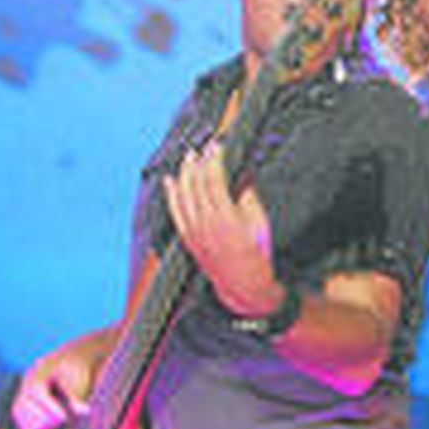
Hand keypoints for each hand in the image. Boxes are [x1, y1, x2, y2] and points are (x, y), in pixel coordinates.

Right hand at [12, 339, 94, 428]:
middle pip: (25, 401)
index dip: (50, 406)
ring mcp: (24, 388)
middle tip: (63, 422)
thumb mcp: (82, 376)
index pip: (38, 390)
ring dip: (33, 424)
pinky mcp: (25, 400)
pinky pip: (21, 417)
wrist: (74, 359)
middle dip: (42, 416)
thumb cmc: (80, 368)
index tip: (65, 418)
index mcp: (42, 368)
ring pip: (19, 410)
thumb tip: (82, 410)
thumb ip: (78, 393)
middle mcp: (28, 378)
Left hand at [162, 143, 282, 318]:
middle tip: (204, 147)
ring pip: (183, 195)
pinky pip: (175, 211)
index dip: (214, 160)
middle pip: (196, 183)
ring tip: (189, 156)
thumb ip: (248, 194)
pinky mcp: (187, 238)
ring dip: (184, 173)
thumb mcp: (259, 221)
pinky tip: (170, 180)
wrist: (242, 282)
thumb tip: (243, 172)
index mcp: (225, 217)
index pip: (214, 179)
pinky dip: (171, 194)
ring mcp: (193, 231)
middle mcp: (204, 223)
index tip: (218, 146)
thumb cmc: (256, 251)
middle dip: (199, 162)